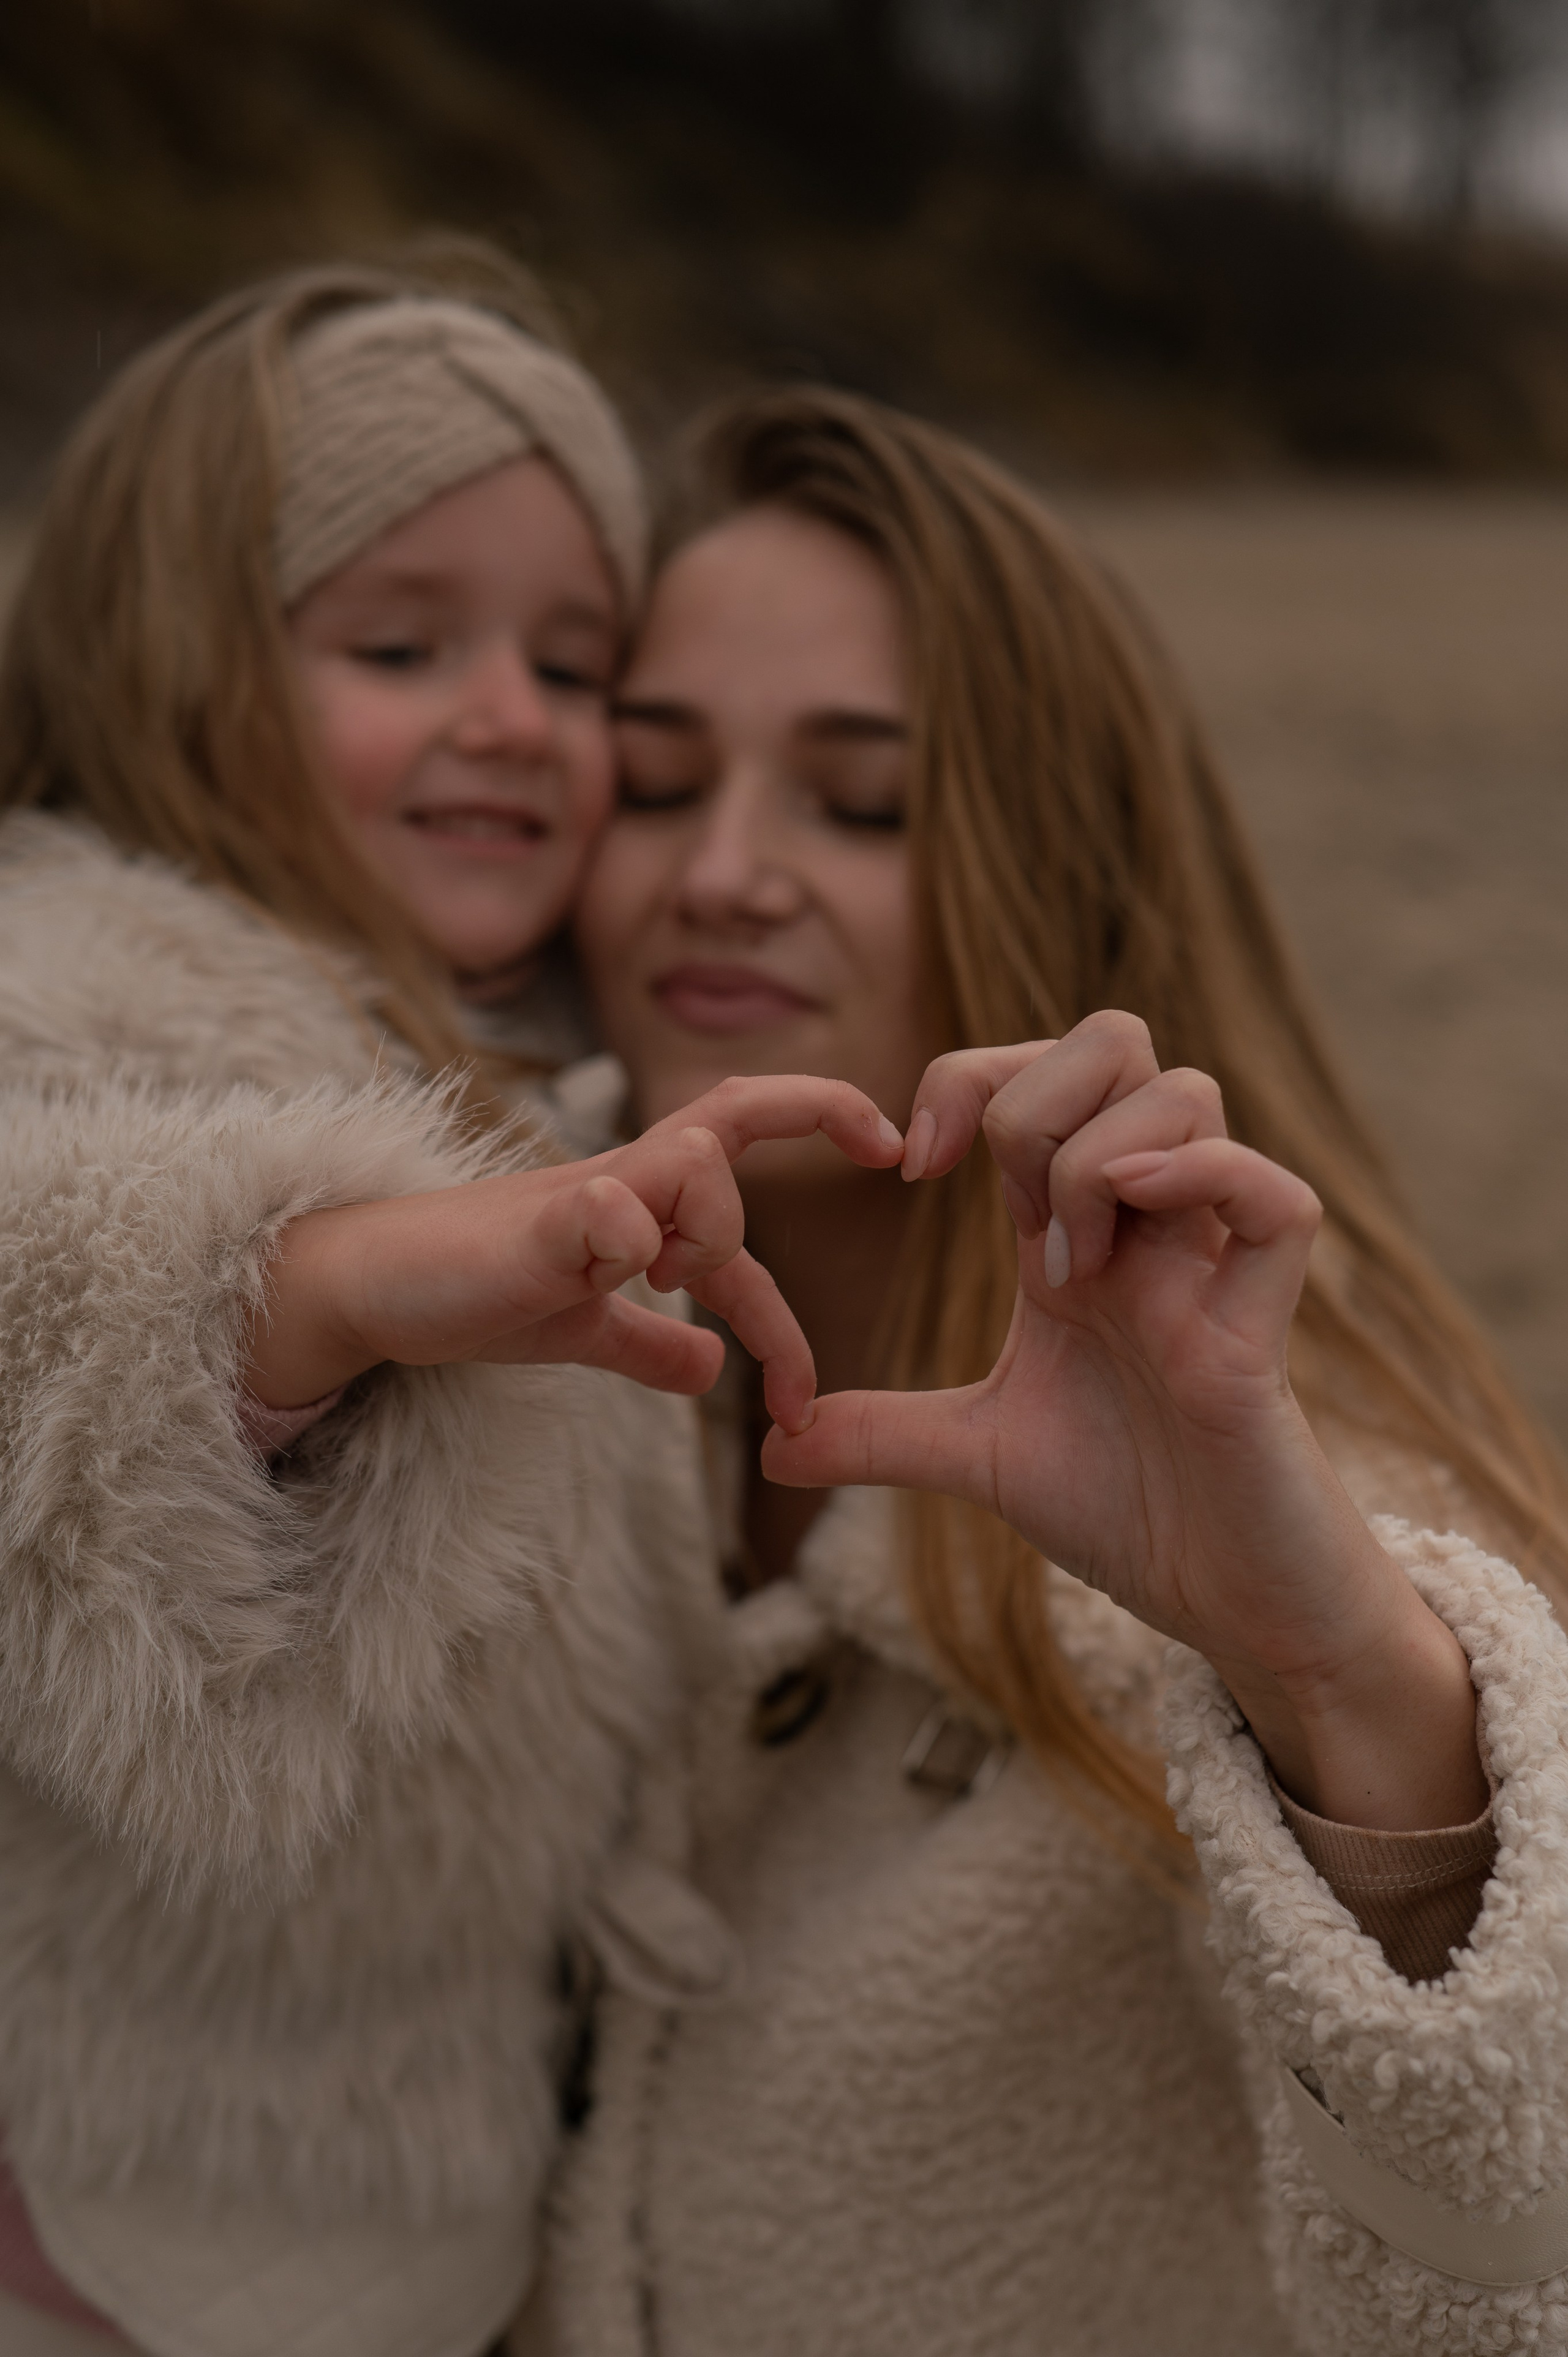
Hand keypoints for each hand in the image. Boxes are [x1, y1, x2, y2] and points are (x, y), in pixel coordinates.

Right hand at [245, 1077, 903, 1432]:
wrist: (366, 1292)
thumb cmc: (471, 1292)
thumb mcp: (580, 1329)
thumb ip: (646, 1343)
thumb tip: (709, 1370)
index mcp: (642, 1196)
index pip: (748, 1159)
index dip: (819, 1158)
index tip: (888, 1189)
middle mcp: (623, 1178)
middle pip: (738, 1109)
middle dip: (823, 1108)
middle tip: (891, 1147)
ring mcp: (582, 1196)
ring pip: (698, 1155)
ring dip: (719, 1223)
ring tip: (675, 1279)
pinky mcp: (534, 1228)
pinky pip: (612, 1211)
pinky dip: (638, 1242)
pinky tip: (627, 1279)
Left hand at [766, 1014, 1485, 1830]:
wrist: (1224, 1601)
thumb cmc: (1128, 1508)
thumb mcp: (975, 1457)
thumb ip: (878, 1434)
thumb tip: (769, 1447)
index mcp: (1074, 1227)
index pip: (1034, 1071)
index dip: (966, 1080)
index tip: (911, 1162)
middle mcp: (1148, 1219)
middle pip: (1117, 1040)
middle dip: (1032, 1092)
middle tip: (998, 1209)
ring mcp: (1212, 1260)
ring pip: (1188, 1094)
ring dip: (1097, 1159)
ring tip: (1069, 1271)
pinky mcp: (1267, 1322)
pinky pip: (1277, 1198)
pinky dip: (1205, 1184)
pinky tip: (1130, 1243)